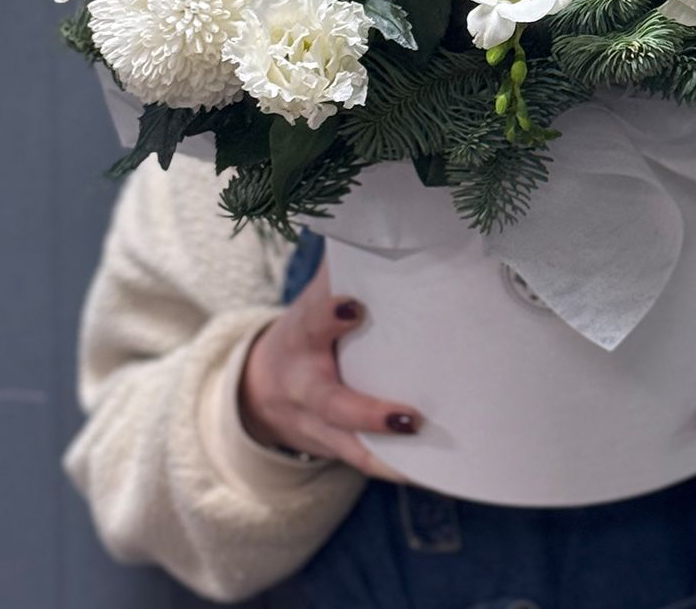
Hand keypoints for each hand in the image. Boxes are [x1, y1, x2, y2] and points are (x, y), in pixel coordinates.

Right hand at [238, 258, 419, 478]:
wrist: (260, 390)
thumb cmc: (306, 332)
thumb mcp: (313, 299)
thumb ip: (344, 270)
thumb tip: (386, 224)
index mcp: (302, 338)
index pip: (312, 322)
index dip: (330, 314)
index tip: (354, 304)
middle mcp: (306, 387)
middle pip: (331, 405)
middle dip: (368, 413)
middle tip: (409, 417)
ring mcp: (318, 426)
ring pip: (352, 448)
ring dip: (390, 456)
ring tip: (431, 458)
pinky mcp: (336, 449)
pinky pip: (366, 464)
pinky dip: (397, 470)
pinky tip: (436, 471)